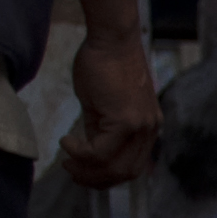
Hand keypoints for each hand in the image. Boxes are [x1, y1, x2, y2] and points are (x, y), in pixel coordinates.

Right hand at [58, 30, 159, 187]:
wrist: (112, 37)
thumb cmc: (104, 63)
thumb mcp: (102, 104)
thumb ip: (99, 129)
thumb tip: (89, 150)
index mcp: (147, 128)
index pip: (131, 166)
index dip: (106, 175)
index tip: (83, 169)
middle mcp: (150, 131)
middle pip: (126, 174)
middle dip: (96, 180)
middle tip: (72, 171)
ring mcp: (141, 127)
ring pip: (115, 167)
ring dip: (87, 171)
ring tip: (68, 161)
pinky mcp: (127, 120)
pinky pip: (102, 151)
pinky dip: (82, 153)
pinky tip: (67, 143)